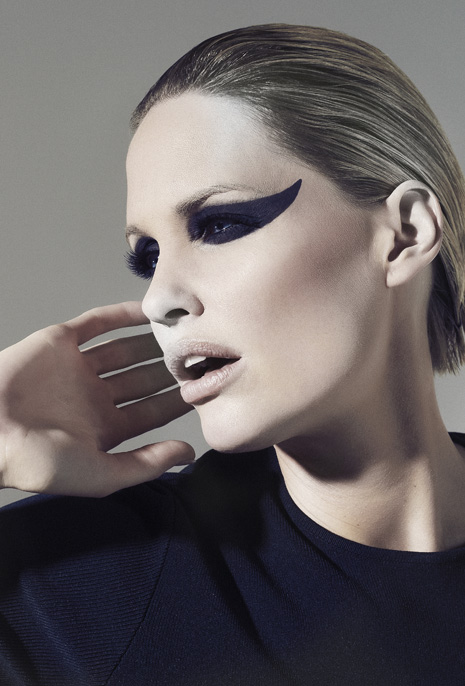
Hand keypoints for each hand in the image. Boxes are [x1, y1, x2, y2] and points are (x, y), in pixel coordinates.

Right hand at [0, 302, 194, 496]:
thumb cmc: (37, 461)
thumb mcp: (101, 473)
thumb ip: (146, 464)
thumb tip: (189, 454)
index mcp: (103, 428)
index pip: (151, 412)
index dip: (178, 401)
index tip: (207, 388)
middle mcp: (93, 396)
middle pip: (142, 379)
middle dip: (170, 370)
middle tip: (202, 355)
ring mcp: (77, 368)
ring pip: (124, 349)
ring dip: (152, 342)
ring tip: (183, 332)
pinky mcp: (59, 342)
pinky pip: (97, 323)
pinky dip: (123, 315)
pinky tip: (149, 312)